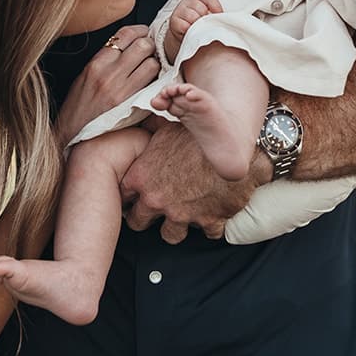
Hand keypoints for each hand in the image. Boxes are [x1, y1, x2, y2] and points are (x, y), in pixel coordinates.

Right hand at [54, 25, 159, 144]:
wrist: (73, 134)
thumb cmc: (79, 106)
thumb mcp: (85, 75)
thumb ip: (106, 59)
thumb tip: (128, 45)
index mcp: (97, 63)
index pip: (126, 34)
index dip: (140, 31)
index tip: (143, 35)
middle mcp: (110, 74)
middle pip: (144, 45)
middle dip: (150, 47)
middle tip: (149, 53)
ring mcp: (122, 90)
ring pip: (152, 64)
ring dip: (155, 65)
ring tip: (150, 70)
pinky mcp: (132, 105)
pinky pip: (152, 85)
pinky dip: (155, 82)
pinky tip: (150, 84)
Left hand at [120, 121, 273, 242]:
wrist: (232, 144)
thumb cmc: (198, 133)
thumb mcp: (168, 127)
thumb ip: (152, 130)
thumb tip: (145, 120)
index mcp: (142, 177)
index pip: (123, 195)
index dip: (128, 196)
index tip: (133, 196)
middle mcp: (157, 200)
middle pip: (138, 221)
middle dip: (145, 218)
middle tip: (153, 212)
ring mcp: (182, 214)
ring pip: (170, 235)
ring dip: (176, 227)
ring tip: (183, 217)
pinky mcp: (208, 220)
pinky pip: (207, 234)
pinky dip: (211, 226)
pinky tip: (213, 216)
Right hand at [165, 0, 222, 61]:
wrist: (183, 34)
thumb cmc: (199, 24)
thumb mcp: (208, 15)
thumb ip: (215, 14)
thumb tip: (226, 19)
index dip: (215, 7)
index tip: (218, 15)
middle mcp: (188, 1)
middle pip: (201, 8)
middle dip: (205, 18)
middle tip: (206, 25)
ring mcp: (180, 10)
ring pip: (193, 16)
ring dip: (197, 25)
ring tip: (198, 29)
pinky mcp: (174, 21)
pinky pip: (184, 25)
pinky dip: (189, 30)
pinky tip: (191, 32)